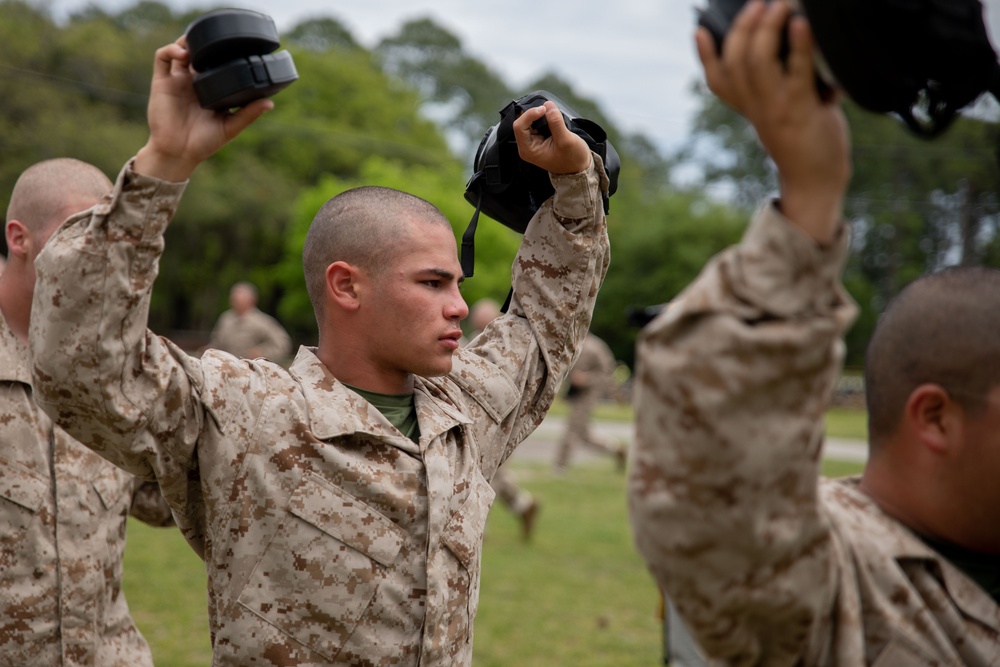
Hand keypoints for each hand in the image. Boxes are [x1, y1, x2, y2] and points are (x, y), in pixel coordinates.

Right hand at [134, 37, 272, 181]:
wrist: (179, 154)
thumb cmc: (204, 143)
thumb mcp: (231, 127)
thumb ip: (248, 113)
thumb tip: (270, 103)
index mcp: (210, 89)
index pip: (216, 64)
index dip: (223, 54)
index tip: (235, 46)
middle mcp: (193, 82)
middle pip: (198, 52)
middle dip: (205, 43)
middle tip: (217, 39)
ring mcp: (177, 80)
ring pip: (180, 49)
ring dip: (188, 41)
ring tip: (200, 42)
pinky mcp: (162, 82)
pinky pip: (162, 58)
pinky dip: (171, 49)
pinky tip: (183, 53)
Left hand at [513, 101, 592, 174]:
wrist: (579, 166)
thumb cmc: (572, 159)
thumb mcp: (566, 140)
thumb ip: (555, 122)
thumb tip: (548, 105)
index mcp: (528, 150)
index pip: (519, 126)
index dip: (530, 114)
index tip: (544, 110)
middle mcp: (527, 145)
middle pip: (523, 121)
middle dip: (536, 114)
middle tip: (551, 112)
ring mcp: (532, 140)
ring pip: (531, 119)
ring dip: (542, 115)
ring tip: (555, 117)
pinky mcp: (539, 135)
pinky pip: (538, 121)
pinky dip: (546, 117)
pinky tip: (555, 119)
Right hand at [696, 0, 850, 244]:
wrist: (817, 180)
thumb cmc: (805, 141)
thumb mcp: (783, 113)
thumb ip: (778, 86)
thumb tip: (788, 44)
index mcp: (748, 108)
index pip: (717, 81)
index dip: (705, 55)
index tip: (700, 30)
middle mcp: (756, 107)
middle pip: (735, 62)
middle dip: (742, 27)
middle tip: (758, 4)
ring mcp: (777, 108)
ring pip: (756, 61)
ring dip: (766, 28)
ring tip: (779, 5)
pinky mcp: (802, 109)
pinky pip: (797, 71)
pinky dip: (799, 44)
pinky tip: (801, 23)